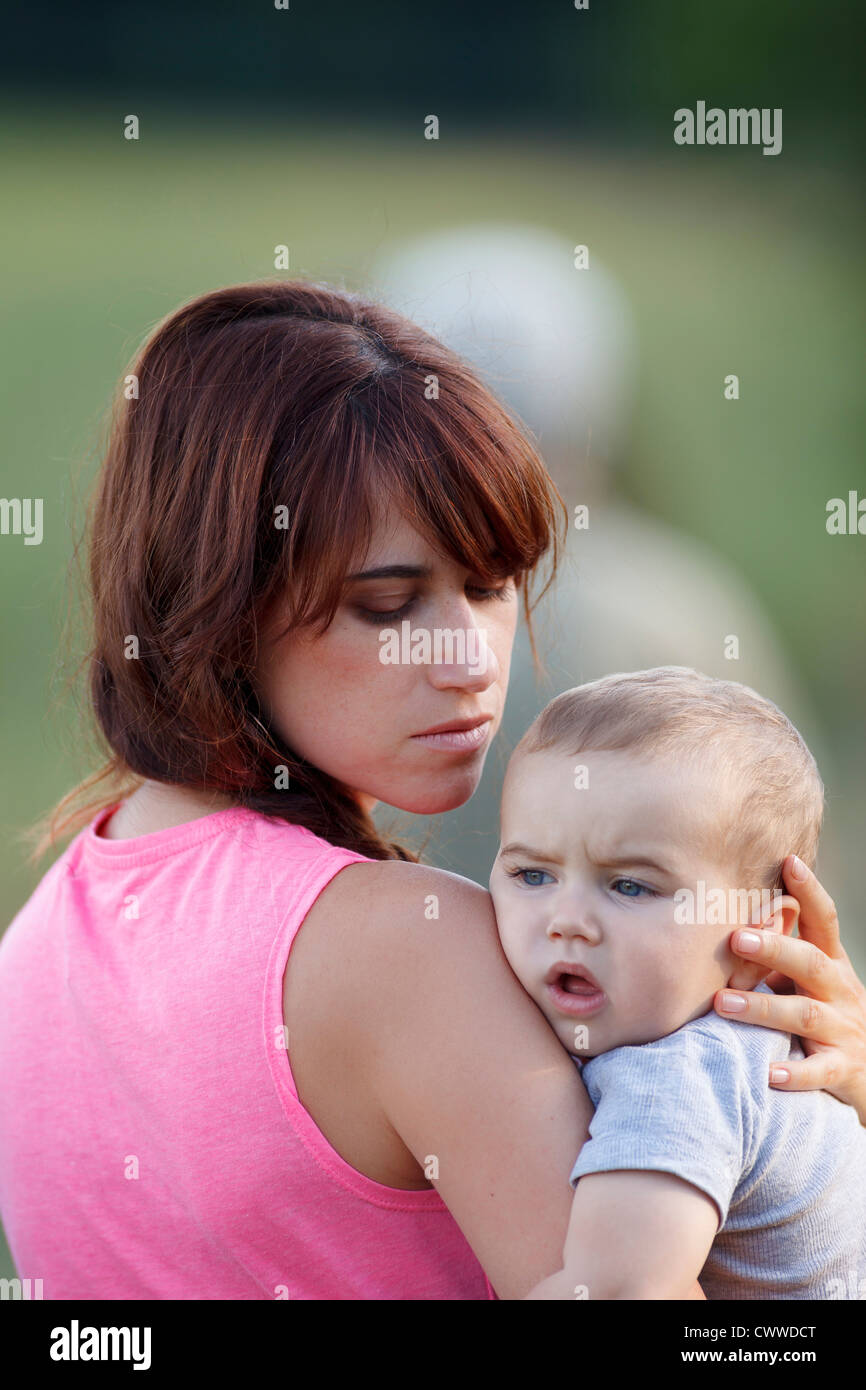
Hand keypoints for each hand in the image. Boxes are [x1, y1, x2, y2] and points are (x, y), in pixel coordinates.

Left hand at [714, 855, 865, 1123]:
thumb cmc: (827, 1016)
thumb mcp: (808, 981)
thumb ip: (777, 955)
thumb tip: (725, 919)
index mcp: (831, 964)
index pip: (824, 921)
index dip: (810, 891)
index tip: (789, 861)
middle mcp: (840, 992)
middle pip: (811, 962)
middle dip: (776, 947)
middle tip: (736, 937)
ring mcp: (844, 1031)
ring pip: (804, 1015)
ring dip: (762, 1007)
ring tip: (723, 1003)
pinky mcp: (842, 1070)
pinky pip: (820, 1072)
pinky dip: (795, 1073)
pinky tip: (768, 1073)